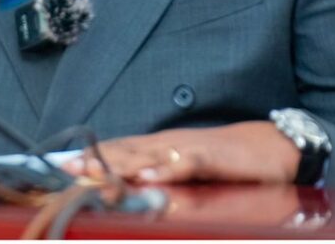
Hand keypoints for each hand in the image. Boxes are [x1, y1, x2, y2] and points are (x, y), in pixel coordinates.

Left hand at [62, 121, 299, 183]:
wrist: (271, 147)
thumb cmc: (226, 162)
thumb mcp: (188, 172)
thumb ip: (161, 179)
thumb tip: (133, 190)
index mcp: (160, 148)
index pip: (119, 151)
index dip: (91, 158)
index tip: (63, 167)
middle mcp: (168, 144)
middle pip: (125, 151)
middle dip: (95, 160)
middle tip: (66, 169)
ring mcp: (187, 148)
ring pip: (147, 154)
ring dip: (119, 162)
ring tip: (93, 172)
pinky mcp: (211, 156)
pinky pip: (185, 162)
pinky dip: (166, 168)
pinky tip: (149, 175)